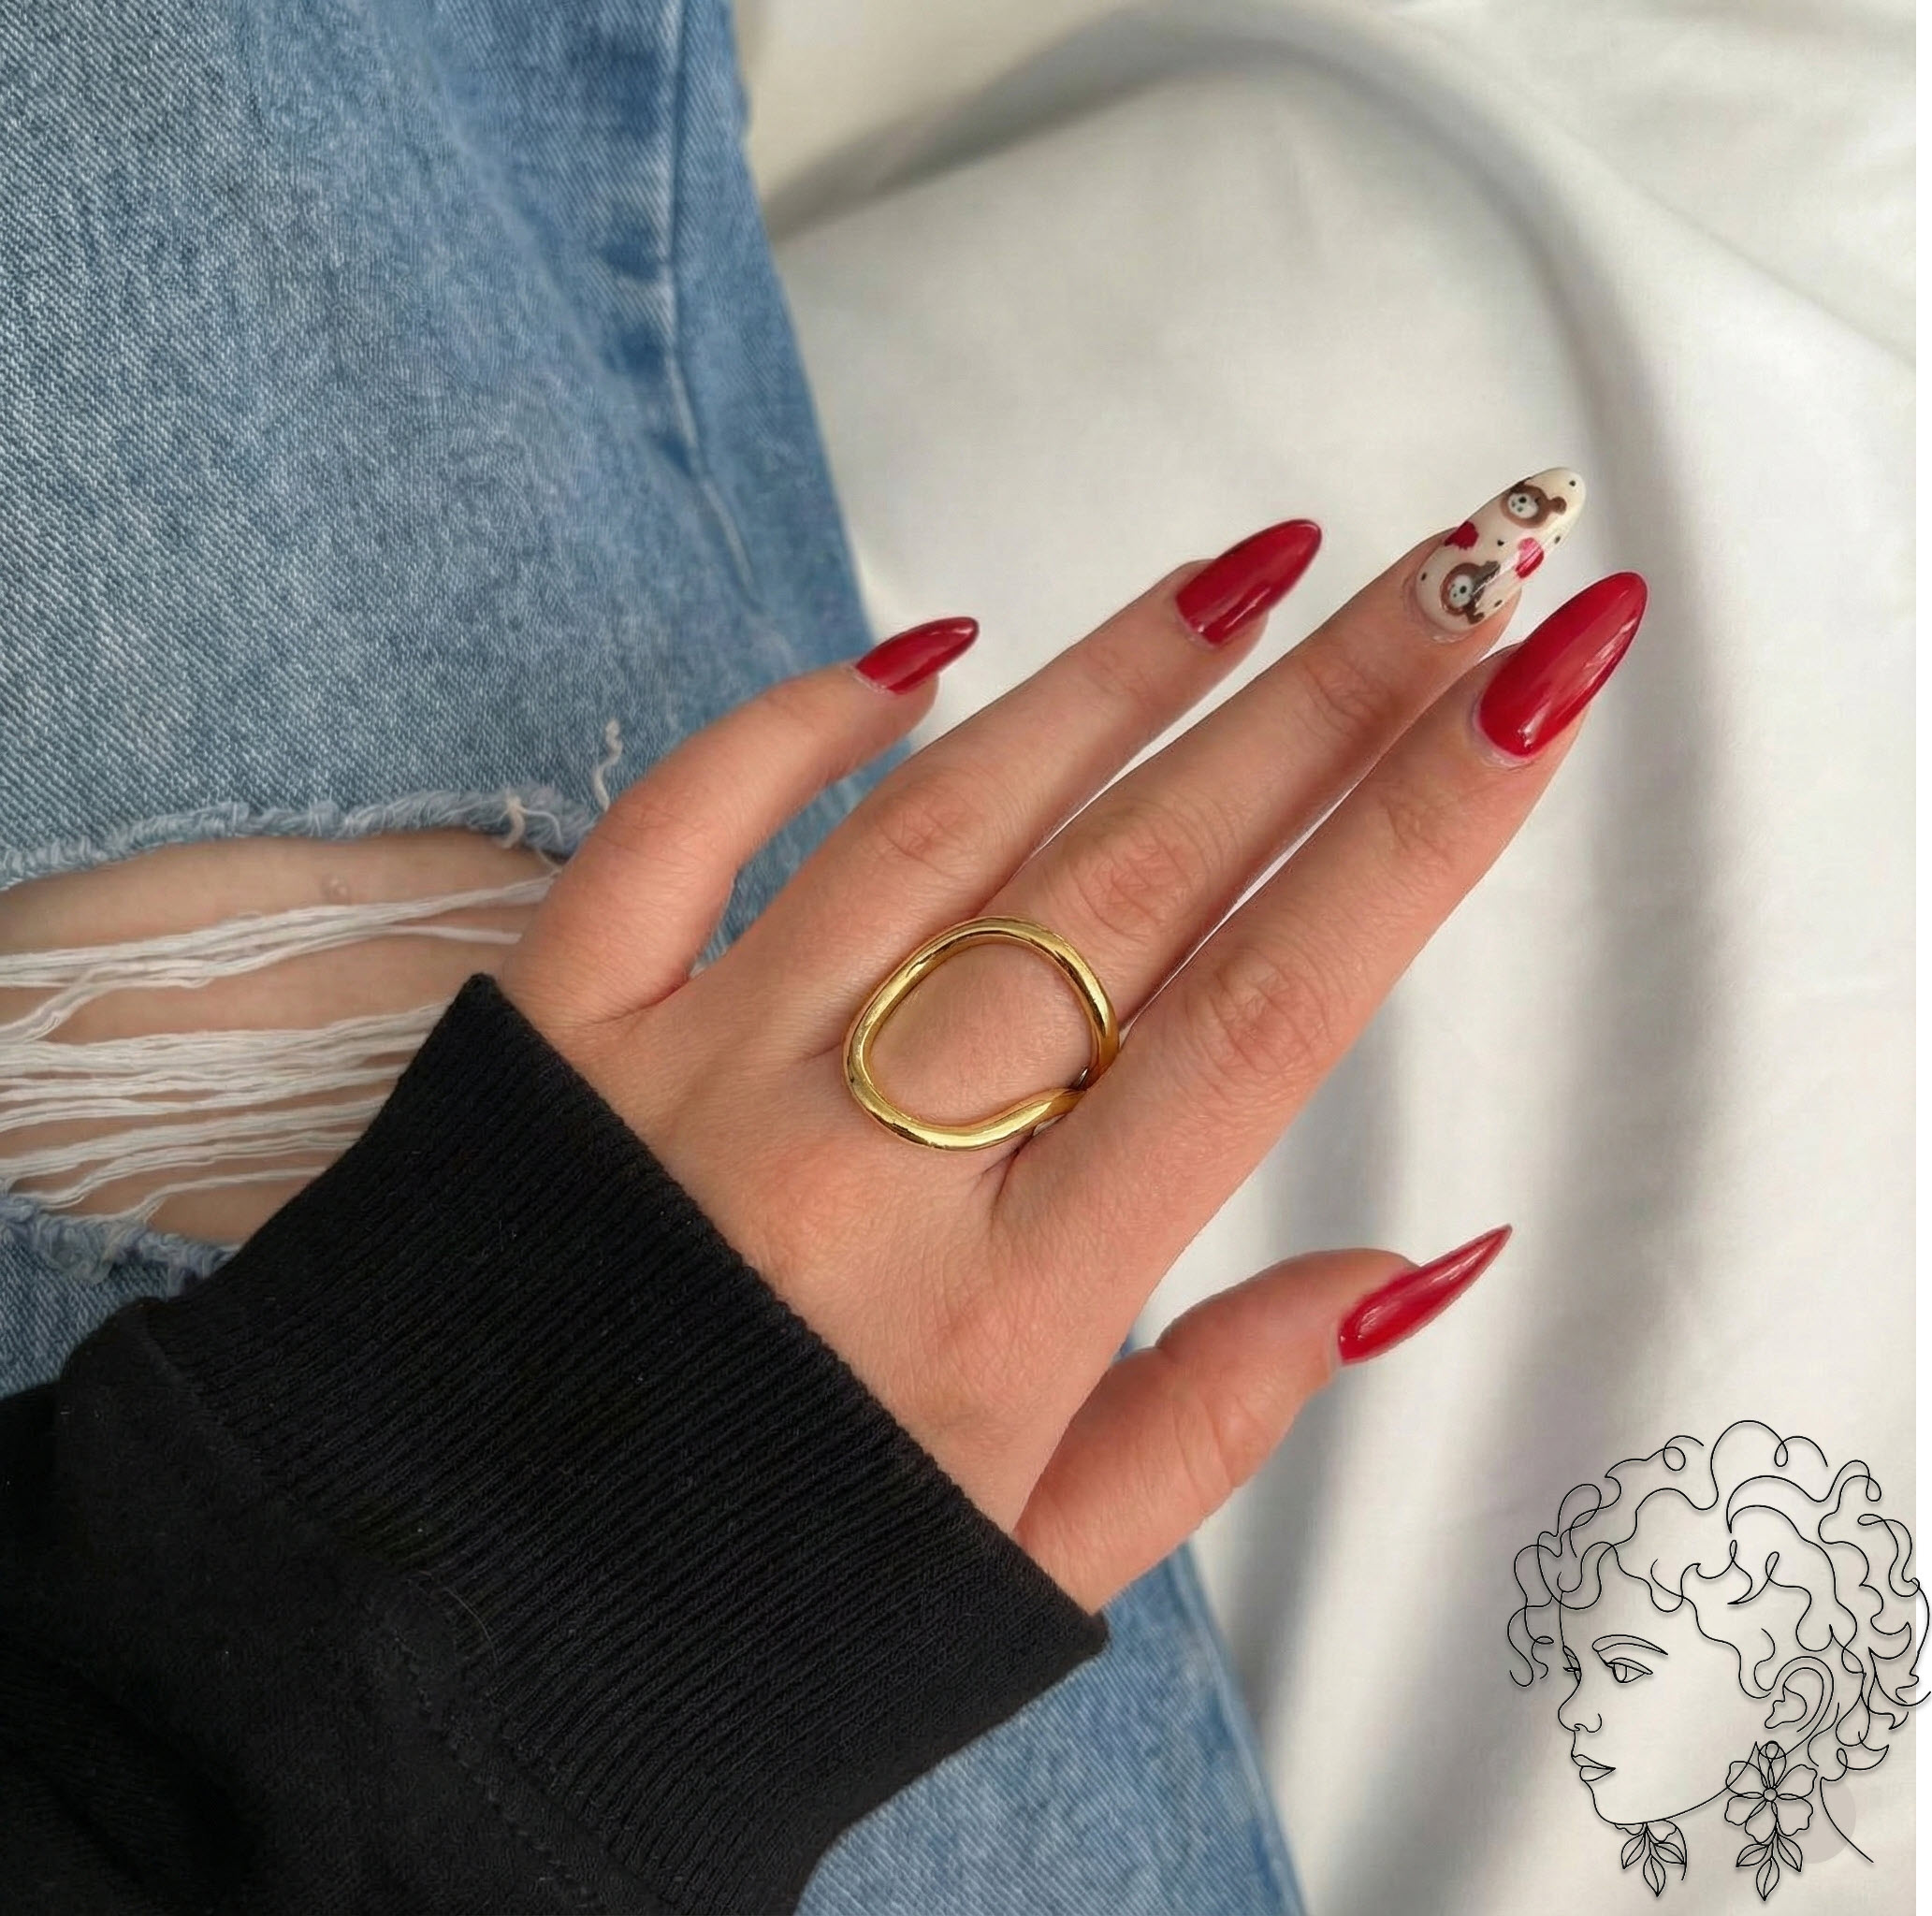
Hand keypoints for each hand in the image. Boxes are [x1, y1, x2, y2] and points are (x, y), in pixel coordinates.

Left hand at [500, 486, 1643, 1609]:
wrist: (439, 1640)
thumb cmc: (747, 1606)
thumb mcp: (1022, 1573)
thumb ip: (1218, 1414)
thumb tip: (1410, 1261)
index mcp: (1003, 1315)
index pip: (1266, 1022)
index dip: (1423, 833)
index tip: (1542, 682)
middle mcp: (865, 1167)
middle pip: (1141, 883)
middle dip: (1330, 702)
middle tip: (1465, 561)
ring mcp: (698, 1073)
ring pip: (943, 823)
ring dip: (1113, 677)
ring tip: (1252, 574)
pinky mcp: (557, 1027)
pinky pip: (680, 825)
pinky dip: (793, 721)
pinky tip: (916, 654)